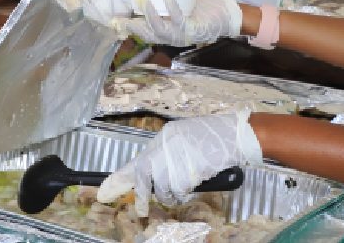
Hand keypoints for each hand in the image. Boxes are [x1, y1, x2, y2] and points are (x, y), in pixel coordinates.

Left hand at [97, 111, 262, 216]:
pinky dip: (183, 195)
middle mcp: (167, 144)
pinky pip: (179, 189)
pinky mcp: (189, 167)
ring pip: (163, 186)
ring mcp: (178, 155)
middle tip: (141, 208)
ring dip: (170, 196)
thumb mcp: (185, 139)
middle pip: (144, 173)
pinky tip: (191, 189)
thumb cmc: (216, 138)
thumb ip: (168, 153)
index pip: (138, 160)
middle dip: (142, 193)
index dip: (121, 178)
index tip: (107, 190)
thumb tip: (154, 175)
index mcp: (165, 136)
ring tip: (182, 192)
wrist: (237, 135)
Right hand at [114, 0, 240, 45]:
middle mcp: (172, 38)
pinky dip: (170, 4)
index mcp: (168, 33)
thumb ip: (164, 1)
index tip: (116, 20)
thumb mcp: (180, 5)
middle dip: (133, 26)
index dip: (130, 28)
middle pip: (147, 34)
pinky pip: (177, 17)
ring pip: (159, 29)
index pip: (145, 33)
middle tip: (121, 14)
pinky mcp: (192, 29)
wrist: (227, 16)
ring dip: (149, 14)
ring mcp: (182, 35)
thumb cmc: (202, 8)